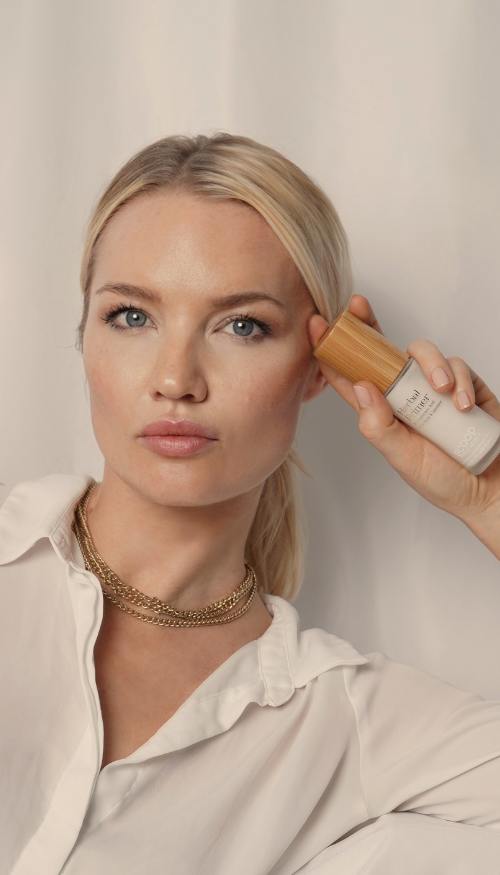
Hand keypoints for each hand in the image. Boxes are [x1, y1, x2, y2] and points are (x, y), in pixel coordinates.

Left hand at [307, 295, 499, 524]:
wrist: (488, 488)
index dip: (334, 351)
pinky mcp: (462, 383)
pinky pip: (456, 365)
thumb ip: (379, 425)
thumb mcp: (401, 457)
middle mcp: (403, 394)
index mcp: (380, 411)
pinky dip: (459, 381)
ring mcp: (432, 386)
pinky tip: (462, 406)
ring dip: (431, 365)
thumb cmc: (441, 479)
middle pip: (381, 350)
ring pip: (421, 352)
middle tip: (357, 307)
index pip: (351, 376)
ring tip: (442, 393)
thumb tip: (361, 386)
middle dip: (367, 325)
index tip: (318, 326)